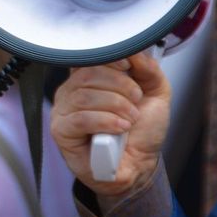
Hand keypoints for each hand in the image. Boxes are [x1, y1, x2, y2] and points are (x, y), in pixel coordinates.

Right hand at [50, 53, 170, 204]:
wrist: (139, 165)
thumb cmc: (141, 132)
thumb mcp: (155, 94)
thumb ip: (148, 69)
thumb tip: (135, 51)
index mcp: (89, 79)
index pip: (89, 57)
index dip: (109, 59)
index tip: (128, 67)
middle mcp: (72, 92)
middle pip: (88, 75)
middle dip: (120, 86)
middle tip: (136, 101)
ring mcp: (63, 111)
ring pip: (84, 96)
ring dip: (116, 106)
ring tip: (130, 119)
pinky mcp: (61, 131)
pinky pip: (80, 119)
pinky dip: (105, 121)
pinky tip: (120, 128)